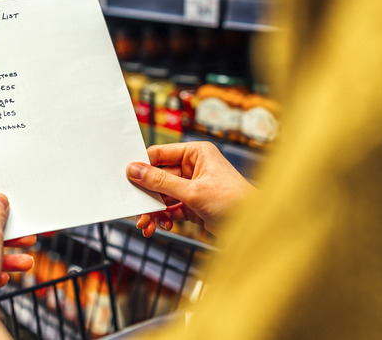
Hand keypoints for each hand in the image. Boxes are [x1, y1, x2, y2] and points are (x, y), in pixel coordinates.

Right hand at [126, 142, 253, 236]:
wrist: (255, 227)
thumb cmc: (234, 201)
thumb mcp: (192, 191)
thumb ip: (160, 182)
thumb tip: (134, 170)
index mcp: (196, 153)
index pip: (160, 155)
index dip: (142, 166)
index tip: (125, 178)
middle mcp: (193, 167)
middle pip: (158, 178)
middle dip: (146, 196)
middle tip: (134, 209)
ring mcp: (193, 187)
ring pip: (162, 196)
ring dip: (153, 210)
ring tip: (146, 225)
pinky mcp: (193, 205)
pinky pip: (170, 208)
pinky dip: (164, 217)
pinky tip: (162, 226)